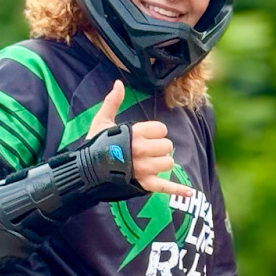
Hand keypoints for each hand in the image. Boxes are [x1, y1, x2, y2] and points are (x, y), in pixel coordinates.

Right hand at [87, 81, 191, 200]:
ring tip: (150, 163)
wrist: (85, 171)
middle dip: (160, 148)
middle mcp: (141, 150)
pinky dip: (178, 190)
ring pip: (168, 163)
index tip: (144, 137)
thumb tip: (118, 83)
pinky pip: (164, 187)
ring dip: (162, 163)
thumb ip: (112, 102)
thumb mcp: (102, 122)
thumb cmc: (95, 145)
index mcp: (134, 134)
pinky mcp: (143, 184)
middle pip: (167, 146)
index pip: (161, 129)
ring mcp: (143, 168)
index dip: (155, 133)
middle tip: (147, 151)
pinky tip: (189, 192)